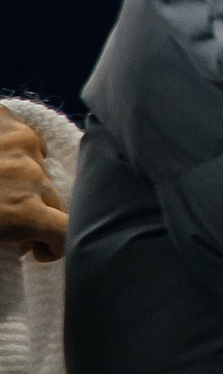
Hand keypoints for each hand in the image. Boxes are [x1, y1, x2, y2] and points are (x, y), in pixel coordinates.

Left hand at [0, 114, 65, 263]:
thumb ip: (3, 238)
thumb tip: (21, 248)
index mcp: (22, 212)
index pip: (65, 231)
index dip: (55, 246)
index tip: (35, 252)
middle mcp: (31, 176)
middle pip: (55, 200)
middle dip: (38, 215)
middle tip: (8, 225)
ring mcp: (22, 144)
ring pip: (40, 169)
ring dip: (25, 184)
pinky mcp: (8, 121)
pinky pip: (28, 142)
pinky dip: (17, 155)